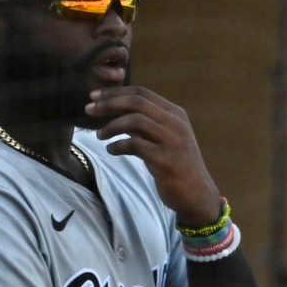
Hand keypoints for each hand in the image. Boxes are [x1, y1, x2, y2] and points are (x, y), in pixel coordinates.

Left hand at [85, 85, 222, 224]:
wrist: (197, 194)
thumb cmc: (175, 164)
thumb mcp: (164, 137)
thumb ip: (147, 122)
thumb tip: (114, 107)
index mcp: (176, 114)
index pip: (142, 92)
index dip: (115, 92)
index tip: (94, 96)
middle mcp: (177, 124)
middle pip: (137, 102)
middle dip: (108, 104)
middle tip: (89, 110)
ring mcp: (174, 142)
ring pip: (135, 121)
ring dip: (111, 126)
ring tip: (100, 135)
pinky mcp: (167, 161)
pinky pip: (135, 145)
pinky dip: (118, 146)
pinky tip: (111, 150)